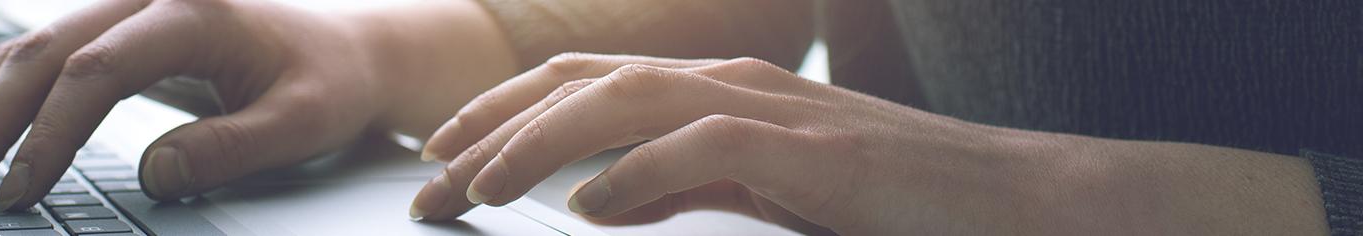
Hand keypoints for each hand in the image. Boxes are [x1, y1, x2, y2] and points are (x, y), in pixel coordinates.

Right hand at [0, 0, 390, 209]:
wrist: (343, 51)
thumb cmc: (325, 83)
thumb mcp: (301, 124)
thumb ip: (232, 148)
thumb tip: (156, 174)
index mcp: (193, 11)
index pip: (99, 71)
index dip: (51, 133)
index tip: (21, 192)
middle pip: (42, 56)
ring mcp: (122, 9)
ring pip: (25, 55)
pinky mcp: (111, 32)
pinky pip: (36, 63)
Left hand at [411, 54, 1327, 233]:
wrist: (1020, 203)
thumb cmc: (891, 203)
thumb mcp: (764, 191)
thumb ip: (682, 186)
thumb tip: (597, 202)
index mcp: (715, 87)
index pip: (580, 82)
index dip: (501, 114)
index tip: (437, 162)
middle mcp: (731, 83)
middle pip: (581, 82)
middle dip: (491, 130)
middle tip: (427, 185)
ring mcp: (772, 110)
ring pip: (624, 101)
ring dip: (537, 144)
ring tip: (474, 191)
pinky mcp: (811, 153)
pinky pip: (702, 149)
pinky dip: (633, 174)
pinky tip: (583, 209)